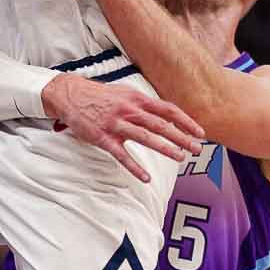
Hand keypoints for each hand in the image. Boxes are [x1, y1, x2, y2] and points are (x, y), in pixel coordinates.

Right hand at [42, 73, 203, 181]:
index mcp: (137, 99)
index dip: (185, 121)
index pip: (167, 110)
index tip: (199, 133)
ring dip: (165, 148)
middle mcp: (129, 110)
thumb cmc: (99, 95)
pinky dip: (134, 167)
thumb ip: (143, 103)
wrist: (70, 95)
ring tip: (180, 158)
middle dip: (181, 137)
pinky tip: (146, 177)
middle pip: (160, 125)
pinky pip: (121, 155)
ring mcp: (115, 124)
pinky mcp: (102, 138)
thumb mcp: (124, 92)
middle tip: (197, 149)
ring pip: (145, 138)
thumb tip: (164, 113)